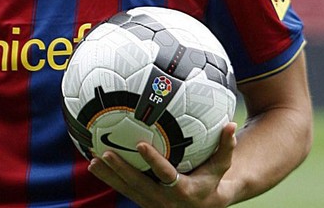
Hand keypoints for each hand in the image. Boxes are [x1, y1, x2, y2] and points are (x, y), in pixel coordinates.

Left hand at [88, 122, 236, 207]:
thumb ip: (224, 146)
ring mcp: (153, 204)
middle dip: (122, 170)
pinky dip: (109, 179)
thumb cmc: (211, 177)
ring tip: (92, 161)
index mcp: (185, 191)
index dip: (154, 161)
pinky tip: (93, 165)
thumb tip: (231, 124)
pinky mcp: (144, 202)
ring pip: (127, 190)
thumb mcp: (220, 165)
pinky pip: (124, 190)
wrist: (205, 206)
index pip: (167, 175)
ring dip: (109, 176)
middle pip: (140, 185)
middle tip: (105, 153)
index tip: (140, 144)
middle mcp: (167, 201)